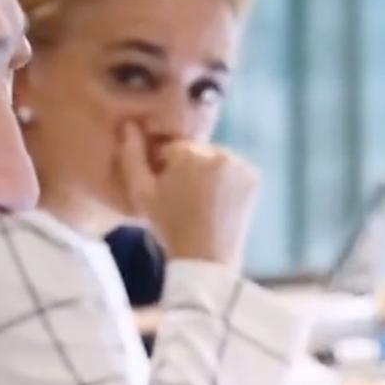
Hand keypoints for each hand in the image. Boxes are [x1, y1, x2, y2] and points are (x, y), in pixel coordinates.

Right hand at [117, 125, 258, 266]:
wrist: (207, 259)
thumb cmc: (169, 227)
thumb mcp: (141, 194)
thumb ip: (132, 156)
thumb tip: (129, 125)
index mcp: (189, 154)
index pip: (173, 148)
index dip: (166, 168)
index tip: (167, 192)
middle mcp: (218, 152)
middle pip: (196, 152)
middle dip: (189, 168)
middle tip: (185, 199)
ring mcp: (240, 164)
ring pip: (216, 159)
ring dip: (209, 172)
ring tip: (202, 202)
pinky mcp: (254, 176)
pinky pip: (234, 169)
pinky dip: (227, 180)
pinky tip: (218, 202)